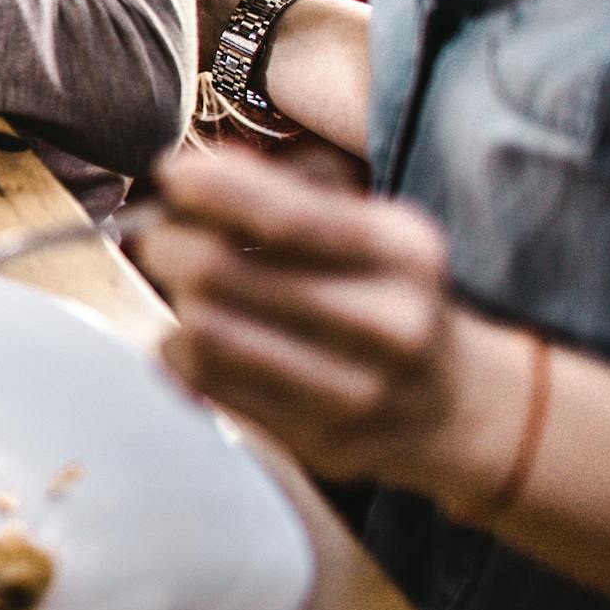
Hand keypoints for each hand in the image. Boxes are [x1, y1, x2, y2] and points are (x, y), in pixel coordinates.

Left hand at [128, 145, 525, 500]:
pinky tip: (198, 338)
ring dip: (175, 298)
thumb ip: (289, 189)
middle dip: (168, 242)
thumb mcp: (367, 225)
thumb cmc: (383, 294)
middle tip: (161, 236)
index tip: (172, 176)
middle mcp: (389, 323)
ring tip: (186, 288)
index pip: (284, 217)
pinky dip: (178, 348)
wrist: (449, 405)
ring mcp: (356, 390)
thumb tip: (197, 172)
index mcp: (403, 252)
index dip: (210, 190)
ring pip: (204, 329)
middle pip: (220, 271)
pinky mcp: (318, 438)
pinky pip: (203, 378)